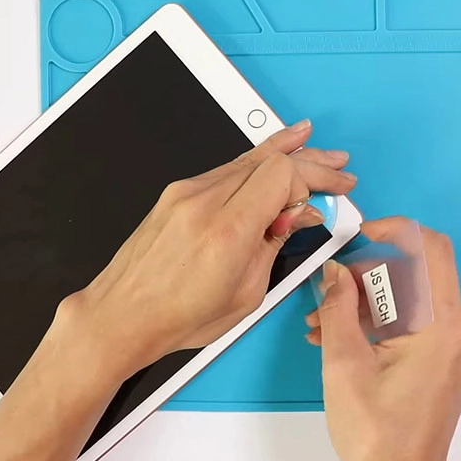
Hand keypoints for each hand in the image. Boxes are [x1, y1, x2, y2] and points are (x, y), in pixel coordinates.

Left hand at [61, 119, 356, 382]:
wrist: (122, 314)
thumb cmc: (179, 316)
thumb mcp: (247, 293)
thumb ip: (276, 244)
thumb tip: (301, 214)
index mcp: (227, 229)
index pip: (281, 174)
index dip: (314, 179)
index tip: (331, 194)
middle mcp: (204, 200)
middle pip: (268, 159)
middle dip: (310, 161)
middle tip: (338, 166)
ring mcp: (186, 192)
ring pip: (247, 157)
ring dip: (285, 153)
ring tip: (311, 144)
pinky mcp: (177, 192)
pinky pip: (226, 168)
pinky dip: (255, 161)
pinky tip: (273, 154)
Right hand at [306, 217, 460, 460]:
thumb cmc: (375, 430)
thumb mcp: (344, 363)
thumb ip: (338, 307)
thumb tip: (334, 270)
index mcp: (442, 326)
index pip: (431, 249)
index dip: (395, 229)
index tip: (360, 235)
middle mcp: (457, 331)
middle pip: (413, 276)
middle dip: (365, 277)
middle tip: (327, 295)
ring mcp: (452, 347)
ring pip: (407, 300)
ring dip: (364, 303)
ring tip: (320, 325)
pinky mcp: (442, 360)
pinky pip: (410, 324)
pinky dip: (377, 324)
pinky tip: (337, 337)